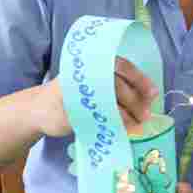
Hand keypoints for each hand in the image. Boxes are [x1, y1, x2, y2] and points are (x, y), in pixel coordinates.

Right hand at [35, 56, 158, 137]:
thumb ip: (116, 85)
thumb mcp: (94, 82)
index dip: (140, 79)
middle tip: (147, 114)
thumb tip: (148, 97)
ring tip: (138, 124)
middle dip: (136, 101)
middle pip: (117, 85)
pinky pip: (97, 119)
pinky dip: (112, 125)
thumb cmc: (74, 95)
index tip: (154, 93)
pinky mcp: (69, 112)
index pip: (122, 66)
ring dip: (127, 115)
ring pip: (109, 103)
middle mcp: (84, 75)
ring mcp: (75, 93)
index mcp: (93, 63)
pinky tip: (122, 130)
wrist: (39, 109)